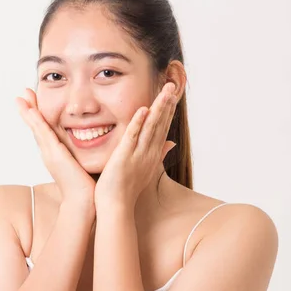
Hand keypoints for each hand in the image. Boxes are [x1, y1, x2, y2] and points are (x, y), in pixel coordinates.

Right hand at [15, 88, 96, 213]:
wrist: (83, 201)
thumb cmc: (86, 186)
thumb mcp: (82, 164)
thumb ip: (82, 154)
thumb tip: (91, 144)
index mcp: (56, 154)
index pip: (45, 131)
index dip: (38, 117)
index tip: (33, 102)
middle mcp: (49, 152)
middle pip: (36, 127)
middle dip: (29, 110)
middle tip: (22, 94)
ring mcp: (49, 153)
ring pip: (37, 128)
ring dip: (29, 112)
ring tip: (21, 97)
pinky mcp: (54, 154)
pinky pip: (43, 134)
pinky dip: (36, 122)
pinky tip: (32, 110)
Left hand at [94, 82, 176, 209]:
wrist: (117, 206)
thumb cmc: (127, 190)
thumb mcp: (146, 169)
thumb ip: (158, 154)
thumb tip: (171, 143)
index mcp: (152, 154)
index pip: (162, 128)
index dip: (168, 111)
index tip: (173, 95)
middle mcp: (149, 153)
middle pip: (160, 124)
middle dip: (167, 104)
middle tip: (173, 85)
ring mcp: (138, 155)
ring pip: (151, 128)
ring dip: (158, 109)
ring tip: (165, 92)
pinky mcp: (125, 157)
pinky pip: (133, 137)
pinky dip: (138, 123)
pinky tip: (144, 110)